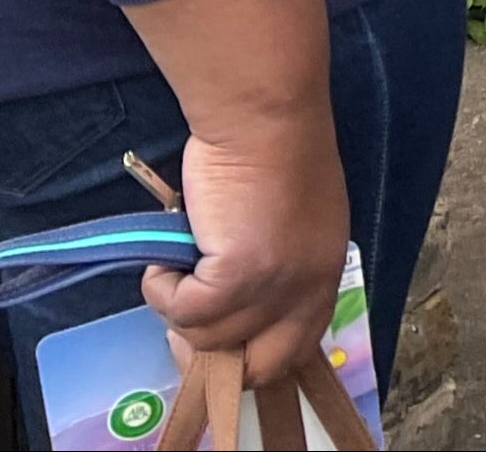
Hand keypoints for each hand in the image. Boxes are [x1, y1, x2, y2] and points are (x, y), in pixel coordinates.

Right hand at [138, 113, 351, 388]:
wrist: (265, 116)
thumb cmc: (270, 152)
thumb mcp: (289, 223)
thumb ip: (274, 266)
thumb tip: (226, 307)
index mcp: (324, 274)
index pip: (296, 348)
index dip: (250, 355)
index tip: (214, 340)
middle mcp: (308, 288)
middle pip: (261, 368)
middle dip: (213, 358)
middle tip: (183, 322)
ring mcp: (276, 287)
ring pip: (208, 339)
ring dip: (178, 307)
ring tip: (177, 262)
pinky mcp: (238, 276)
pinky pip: (182, 311)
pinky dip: (161, 289)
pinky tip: (166, 256)